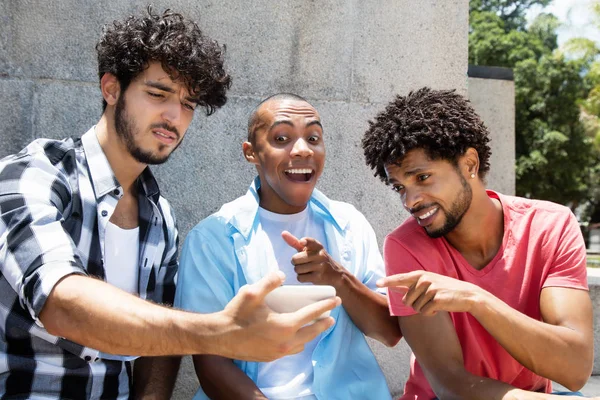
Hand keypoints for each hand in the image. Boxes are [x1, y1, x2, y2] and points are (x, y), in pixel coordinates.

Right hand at [221, 271, 340, 361]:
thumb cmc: (236, 314)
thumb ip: (269, 281)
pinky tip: (296, 336)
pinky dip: (299, 342)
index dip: (326, 306)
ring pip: (303, 343)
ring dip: (312, 334)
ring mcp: (279, 352)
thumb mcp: (252, 292)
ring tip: (316, 326)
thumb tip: (282, 274)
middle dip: (324, 323)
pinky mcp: (271, 357)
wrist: (220, 337)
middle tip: (331, 316)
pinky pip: (292, 350)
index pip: (312, 314)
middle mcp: (286, 341)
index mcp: (285, 325)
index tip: (336, 300)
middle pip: (312, 332)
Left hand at [282, 231, 344, 286]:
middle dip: (296, 262)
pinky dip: (302, 278)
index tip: (302, 243)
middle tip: (303, 263)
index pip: (310, 241)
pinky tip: (309, 275)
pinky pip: (300, 278)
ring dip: (299, 271)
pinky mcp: (318, 277)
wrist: (335, 274)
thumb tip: (283, 233)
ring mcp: (319, 266)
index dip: (305, 242)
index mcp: (317, 246)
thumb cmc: (317, 259)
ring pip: (297, 269)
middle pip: (295, 259)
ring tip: (307, 269)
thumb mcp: (309, 249)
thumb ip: (295, 242)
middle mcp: (319, 255)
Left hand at [376, 271, 483, 315]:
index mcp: (420, 275)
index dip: (388, 282)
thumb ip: (411, 285)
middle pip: (406, 301)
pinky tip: (439, 307)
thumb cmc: (445, 290)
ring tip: (435, 302)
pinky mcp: (436, 299)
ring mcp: (430, 288)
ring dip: (424, 309)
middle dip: (415, 305)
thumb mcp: (428, 283)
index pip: (400, 278)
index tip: (377, 283)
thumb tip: (395, 289)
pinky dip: (431, 313)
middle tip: (429, 300)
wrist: (467, 295)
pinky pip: (425, 312)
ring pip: (415, 308)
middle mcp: (423, 280)